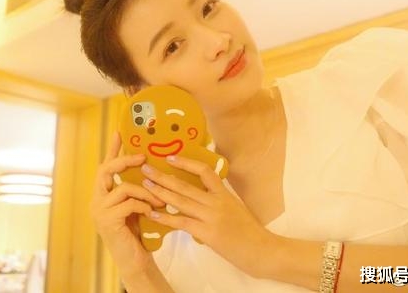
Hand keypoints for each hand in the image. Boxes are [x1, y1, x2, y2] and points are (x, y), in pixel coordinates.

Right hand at [90, 132, 164, 277]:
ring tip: (160, 199)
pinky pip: (128, 204)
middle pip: (106, 170)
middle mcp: (97, 200)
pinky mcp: (107, 221)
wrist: (134, 259)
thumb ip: (138, 188)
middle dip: (125, 160)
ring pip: (123, 188)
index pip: (106, 166)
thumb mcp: (137, 204)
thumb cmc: (138, 231)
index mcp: (103, 194)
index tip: (120, 132)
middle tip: (143, 157)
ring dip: (145, 191)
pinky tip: (152, 212)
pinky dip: (143, 205)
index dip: (113, 149)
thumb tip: (152, 167)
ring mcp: (99, 211)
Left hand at [140, 155, 271, 276]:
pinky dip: (165, 218)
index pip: (204, 171)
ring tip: (145, 185)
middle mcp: (216, 201)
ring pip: (181, 201)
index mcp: (224, 193)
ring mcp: (211, 216)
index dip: (186, 162)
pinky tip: (153, 214)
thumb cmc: (250, 231)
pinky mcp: (207, 233)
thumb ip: (219, 199)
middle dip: (163, 175)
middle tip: (146, 167)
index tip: (170, 157)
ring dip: (160, 192)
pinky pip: (182, 222)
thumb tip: (202, 194)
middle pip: (185, 185)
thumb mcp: (236, 207)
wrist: (262, 250)